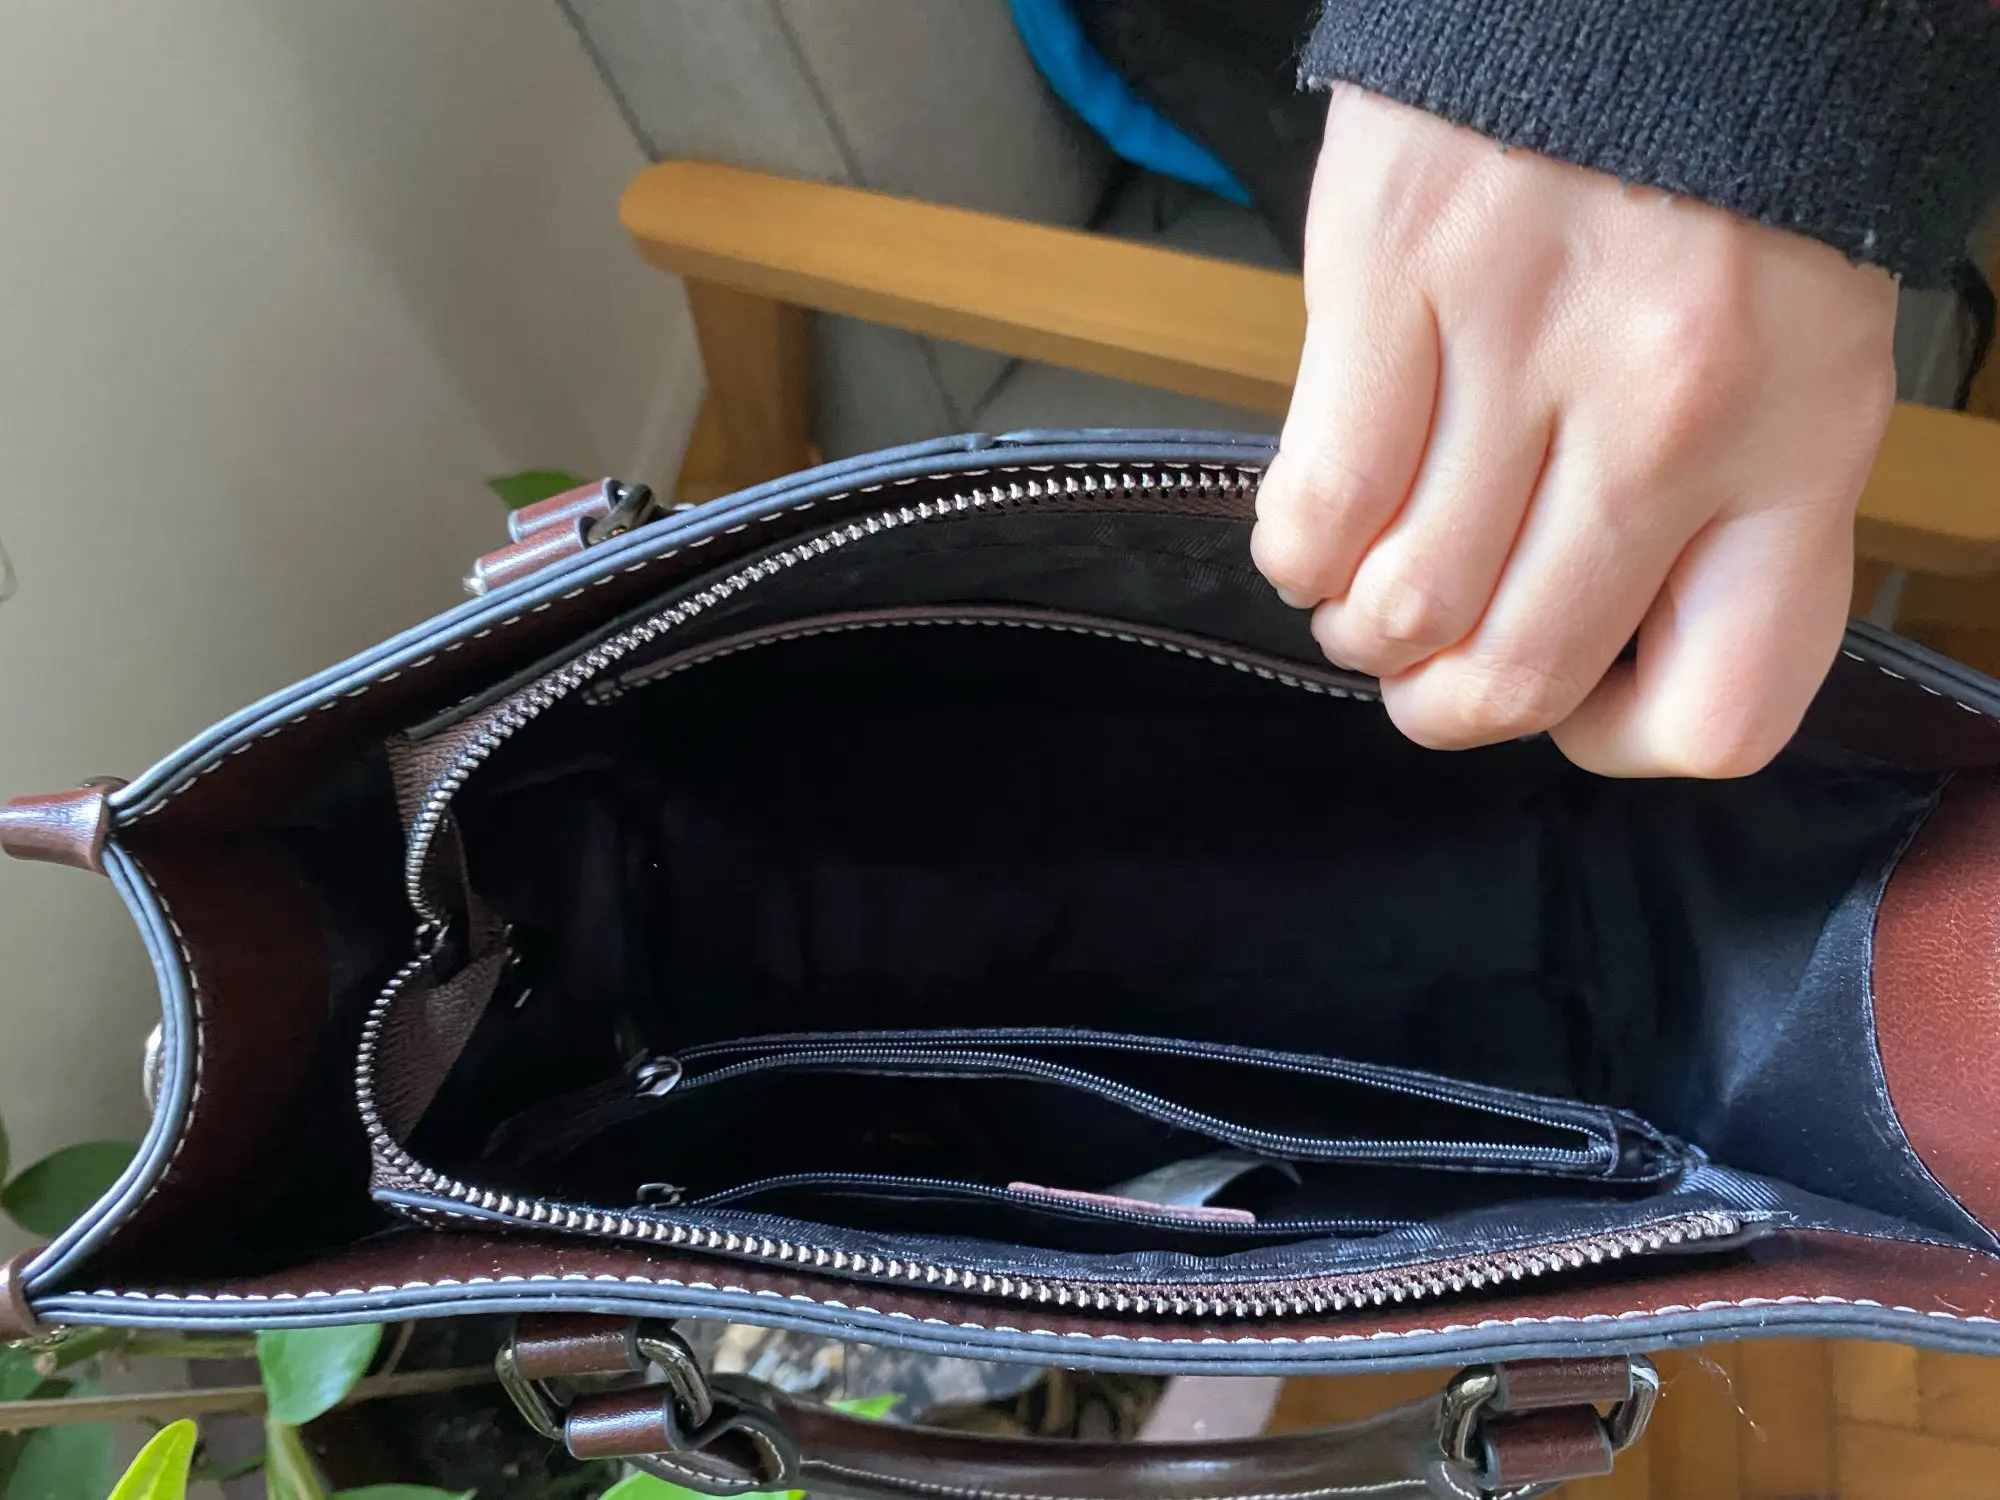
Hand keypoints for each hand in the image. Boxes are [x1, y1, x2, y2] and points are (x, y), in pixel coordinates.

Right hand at [1251, 87, 1899, 776]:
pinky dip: (1297, 553)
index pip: (1718, 714)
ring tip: (1363, 579)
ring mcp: (1526, 340)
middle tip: (1423, 656)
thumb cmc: (1719, 193)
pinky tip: (1316, 525)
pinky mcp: (1397, 272)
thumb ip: (1720, 516)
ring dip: (1361, 628)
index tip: (1576, 692)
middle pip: (1516, 680)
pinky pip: (1316, 506)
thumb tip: (1583, 659)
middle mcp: (1673, 411)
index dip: (1616, 742)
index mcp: (1796, 444)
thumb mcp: (1794, 363)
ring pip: (1402, 609)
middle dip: (1444, 701)